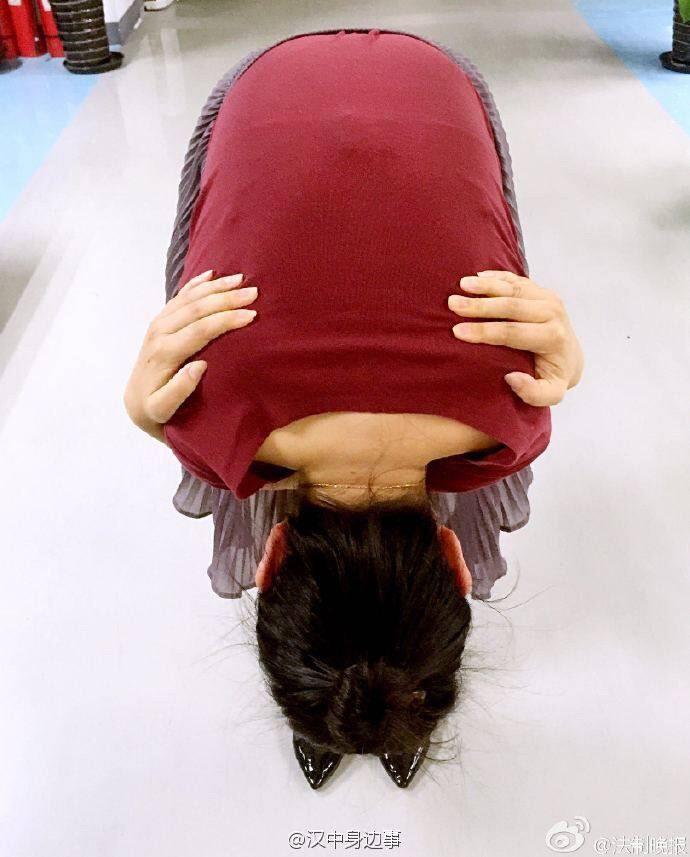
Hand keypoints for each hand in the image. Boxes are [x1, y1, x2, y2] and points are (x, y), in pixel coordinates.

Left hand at [123, 269, 257, 442]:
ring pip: (188, 299)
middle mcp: (159, 334)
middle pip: (195, 310)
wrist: (135, 402)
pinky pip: (179, 297)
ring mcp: (158, 325)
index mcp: (164, 354)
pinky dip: (196, 284)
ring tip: (241, 279)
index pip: (199, 331)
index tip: (251, 315)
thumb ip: (178, 390)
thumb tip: (200, 366)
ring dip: (215, 287)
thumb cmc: (156, 410)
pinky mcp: (159, 322)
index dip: (225, 320)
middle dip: (226, 299)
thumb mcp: (162, 409)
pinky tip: (211, 274)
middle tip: (254, 292)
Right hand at [447, 270, 583, 405]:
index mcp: (553, 337)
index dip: (484, 331)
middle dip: (479, 305)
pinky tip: (476, 276)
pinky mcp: (540, 290)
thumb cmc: (552, 376)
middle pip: (511, 306)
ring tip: (460, 285)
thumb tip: (512, 377)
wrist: (570, 357)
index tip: (458, 332)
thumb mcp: (550, 393)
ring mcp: (547, 298)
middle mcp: (553, 313)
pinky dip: (495, 277)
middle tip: (453, 304)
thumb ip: (534, 393)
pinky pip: (516, 279)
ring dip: (485, 286)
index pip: (513, 332)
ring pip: (512, 288)